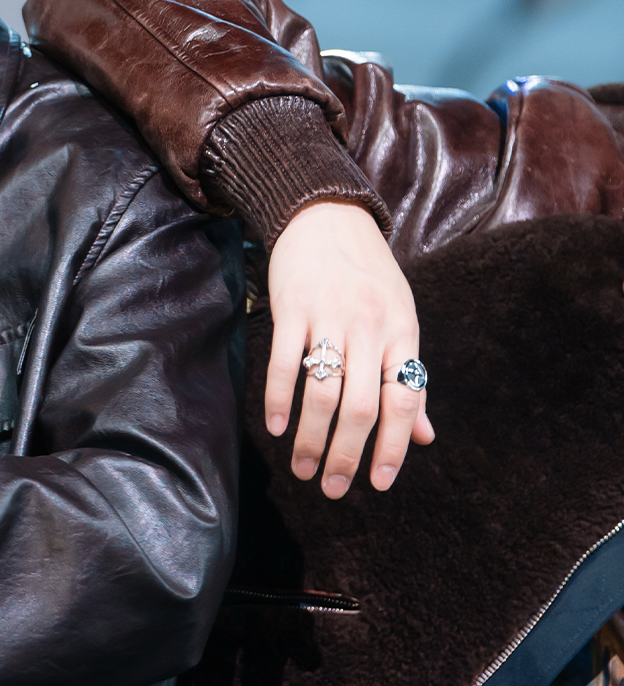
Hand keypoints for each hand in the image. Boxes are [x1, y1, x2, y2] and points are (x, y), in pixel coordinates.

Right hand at [264, 201, 434, 497]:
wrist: (326, 215)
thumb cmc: (368, 275)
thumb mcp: (400, 319)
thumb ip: (409, 377)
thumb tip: (424, 437)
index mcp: (402, 333)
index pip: (405, 401)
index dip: (394, 447)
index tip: (379, 483)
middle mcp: (370, 328)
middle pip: (362, 406)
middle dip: (345, 454)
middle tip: (331, 487)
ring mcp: (330, 317)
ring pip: (323, 392)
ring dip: (310, 437)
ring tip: (301, 468)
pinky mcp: (292, 307)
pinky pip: (285, 362)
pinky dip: (279, 400)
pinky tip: (276, 427)